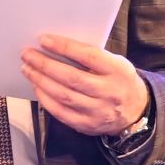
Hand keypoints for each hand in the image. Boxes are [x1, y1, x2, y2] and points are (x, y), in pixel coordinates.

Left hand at [21, 34, 149, 136]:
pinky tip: (37, 87)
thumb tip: (58, 46)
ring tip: (28, 69)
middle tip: (28, 55)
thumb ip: (92, 56)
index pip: (88, 56)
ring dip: (41, 81)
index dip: (64, 47)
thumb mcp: (116, 63)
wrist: (135, 111)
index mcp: (118, 71)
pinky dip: (45, 99)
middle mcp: (109, 92)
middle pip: (71, 78)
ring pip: (63, 96)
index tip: (43, 40)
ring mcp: (98, 111)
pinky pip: (61, 113)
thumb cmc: (119, 80)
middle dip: (45, 65)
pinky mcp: (87, 125)